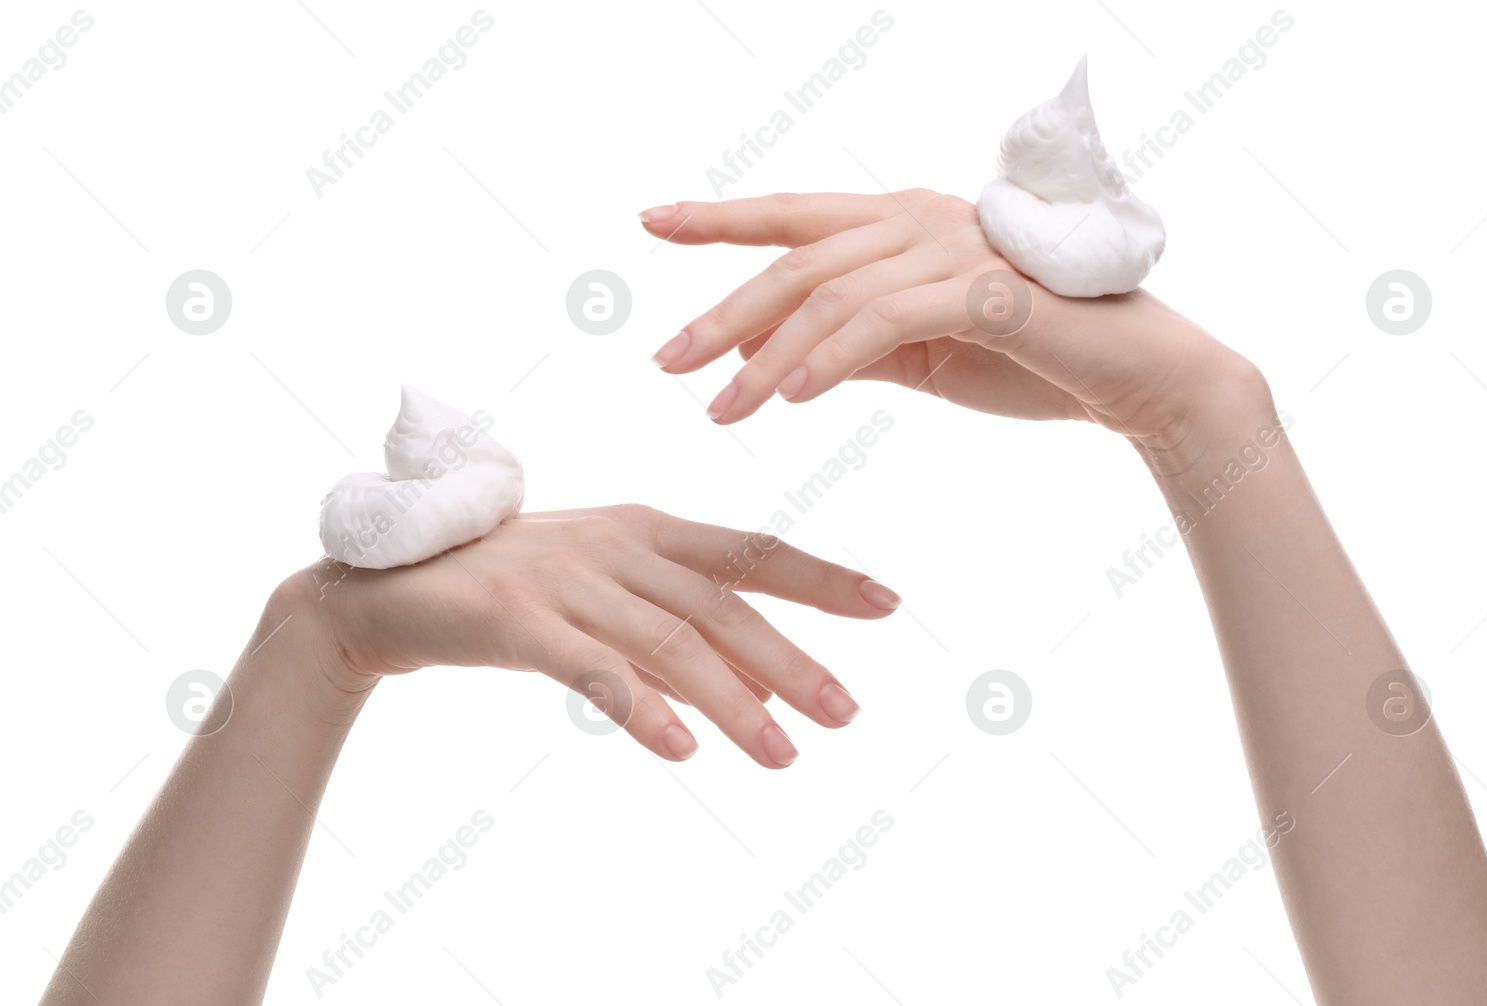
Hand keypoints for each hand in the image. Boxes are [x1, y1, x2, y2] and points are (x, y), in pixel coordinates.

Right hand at [290, 504, 899, 768]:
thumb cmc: (515, 589)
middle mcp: (617, 545)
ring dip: (733, 703)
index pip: (751, 551)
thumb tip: (772, 682)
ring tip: (784, 758)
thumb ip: (683, 627)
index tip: (889, 606)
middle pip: (723, 606)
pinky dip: (641, 708)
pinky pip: (592, 669)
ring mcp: (567, 579)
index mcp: (647, 526)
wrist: (392, 590)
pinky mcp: (516, 621)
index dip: (820, 578)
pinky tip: (682, 750)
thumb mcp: (609, 592)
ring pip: (670, 643)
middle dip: (792, 661)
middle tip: (849, 714)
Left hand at [642, 191, 1266, 459]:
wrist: (1142, 379)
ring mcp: (955, 246)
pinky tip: (789, 398)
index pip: (798, 215)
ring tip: (720, 412)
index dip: (722, 217)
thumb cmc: (1036, 360)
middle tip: (664, 362)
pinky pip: (886, 322)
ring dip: (765, 356)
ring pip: (831, 293)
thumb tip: (769, 356)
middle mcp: (923, 219)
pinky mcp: (984, 291)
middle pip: (799, 258)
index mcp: (907, 223)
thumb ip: (854, 344)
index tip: (652, 220)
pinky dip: (831, 358)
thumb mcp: (926, 354)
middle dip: (721, 309)